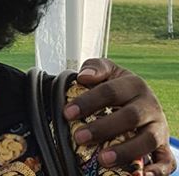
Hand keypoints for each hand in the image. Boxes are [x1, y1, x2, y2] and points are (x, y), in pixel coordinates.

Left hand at [62, 58, 175, 174]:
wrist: (140, 100)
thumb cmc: (117, 87)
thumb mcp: (108, 72)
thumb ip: (95, 67)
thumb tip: (84, 76)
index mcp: (134, 85)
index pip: (110, 92)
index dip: (88, 102)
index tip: (67, 113)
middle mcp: (149, 106)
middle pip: (130, 117)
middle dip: (103, 128)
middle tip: (79, 137)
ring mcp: (158, 128)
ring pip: (148, 140)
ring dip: (125, 151)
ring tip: (103, 159)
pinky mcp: (163, 147)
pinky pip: (167, 161)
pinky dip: (157, 171)